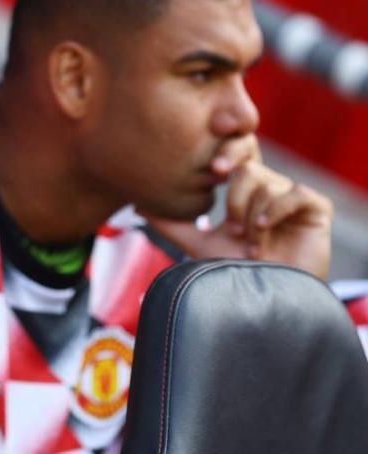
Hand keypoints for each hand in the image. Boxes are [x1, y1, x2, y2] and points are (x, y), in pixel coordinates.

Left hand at [146, 137, 332, 278]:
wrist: (266, 300)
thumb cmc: (234, 273)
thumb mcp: (197, 244)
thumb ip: (170, 223)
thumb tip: (137, 205)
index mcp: (243, 190)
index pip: (235, 155)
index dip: (226, 152)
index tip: (212, 170)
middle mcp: (268, 188)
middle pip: (246, 168)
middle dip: (233, 196)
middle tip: (230, 223)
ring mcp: (291, 196)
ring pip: (265, 184)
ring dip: (250, 218)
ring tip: (252, 245)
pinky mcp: (316, 208)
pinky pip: (294, 193)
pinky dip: (275, 211)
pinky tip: (264, 230)